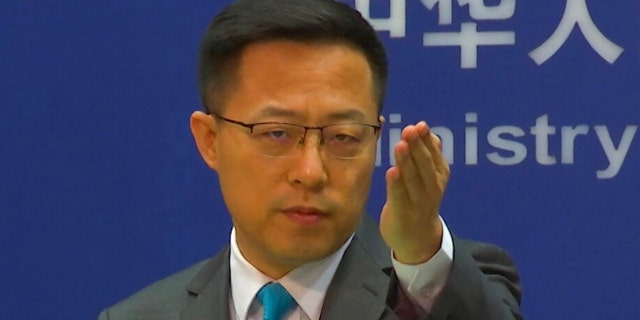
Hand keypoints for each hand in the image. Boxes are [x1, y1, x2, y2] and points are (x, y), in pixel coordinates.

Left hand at [379, 121, 449, 263]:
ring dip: (406, 161)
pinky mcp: (403, 213)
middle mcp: (432, 188)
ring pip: (413, 179)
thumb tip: (429, 134)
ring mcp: (418, 202)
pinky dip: (396, 184)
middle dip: (417, 146)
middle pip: (425, 164)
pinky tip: (391, 171)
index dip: (426, 140)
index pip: (434, 154)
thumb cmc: (420, 200)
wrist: (418, 239)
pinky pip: (399, 197)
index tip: (419, 125)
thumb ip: (429, 156)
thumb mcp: (430, 178)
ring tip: (400, 145)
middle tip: (409, 130)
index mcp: (439, 176)